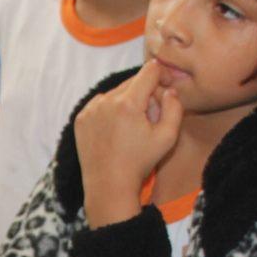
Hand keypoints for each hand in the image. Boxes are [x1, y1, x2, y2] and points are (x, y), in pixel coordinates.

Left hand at [75, 60, 182, 226]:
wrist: (109, 185)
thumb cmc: (140, 163)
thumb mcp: (168, 137)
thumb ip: (175, 107)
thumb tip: (170, 90)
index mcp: (128, 103)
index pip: (150, 71)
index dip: (162, 75)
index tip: (166, 86)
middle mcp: (106, 101)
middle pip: (132, 81)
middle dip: (145, 93)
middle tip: (149, 117)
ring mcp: (90, 109)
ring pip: (116, 92)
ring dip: (127, 102)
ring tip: (131, 127)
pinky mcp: (81, 118)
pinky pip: (100, 104)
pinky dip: (110, 110)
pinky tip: (115, 130)